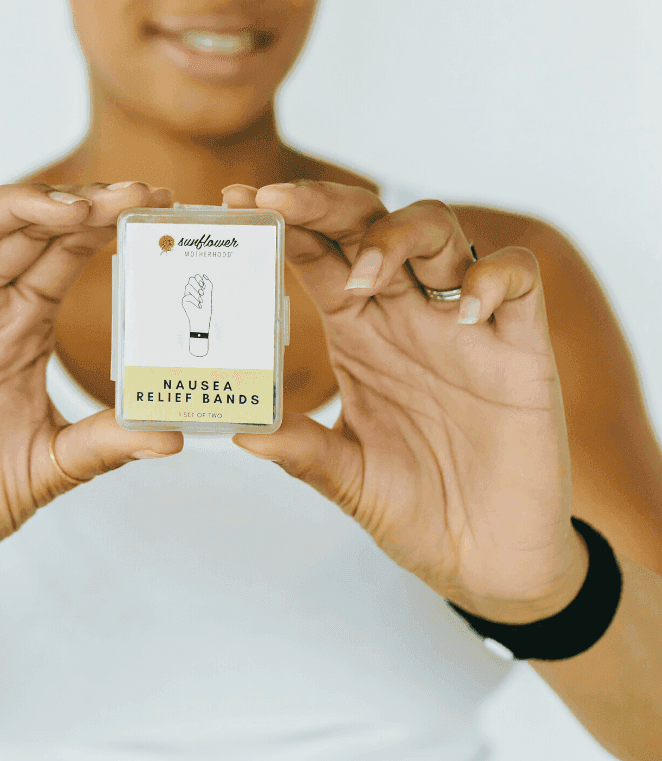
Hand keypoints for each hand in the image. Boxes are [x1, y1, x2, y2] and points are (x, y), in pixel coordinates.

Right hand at [0, 166, 180, 609]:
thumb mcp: (53, 465)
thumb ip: (106, 442)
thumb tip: (175, 435)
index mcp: (20, 326)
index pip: (65, 251)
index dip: (107, 223)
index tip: (159, 206)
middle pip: (27, 229)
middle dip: (81, 205)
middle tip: (136, 195)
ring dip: (18, 204)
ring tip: (71, 204)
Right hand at [182, 273, 212, 355]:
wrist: (202, 320)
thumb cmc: (206, 309)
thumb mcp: (209, 295)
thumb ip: (208, 284)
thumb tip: (204, 275)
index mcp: (198, 288)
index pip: (196, 277)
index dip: (199, 279)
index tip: (204, 286)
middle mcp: (192, 290)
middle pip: (190, 279)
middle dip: (197, 284)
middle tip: (202, 292)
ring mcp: (187, 295)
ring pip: (187, 286)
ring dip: (196, 293)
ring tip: (201, 300)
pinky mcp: (184, 301)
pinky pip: (187, 296)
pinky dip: (194, 300)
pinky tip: (198, 306)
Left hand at [221, 181, 583, 621]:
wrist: (489, 560)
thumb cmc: (415, 508)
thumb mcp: (347, 478)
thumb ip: (301, 449)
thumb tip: (240, 428)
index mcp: (359, 333)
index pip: (318, 255)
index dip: (283, 222)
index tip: (239, 202)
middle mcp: (407, 315)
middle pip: (370, 224)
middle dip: (326, 202)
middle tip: (281, 200)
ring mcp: (465, 325)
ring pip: (441, 231)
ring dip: (400, 233)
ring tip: (368, 273)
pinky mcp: (521, 347)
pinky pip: (518, 279)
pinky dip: (491, 279)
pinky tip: (461, 313)